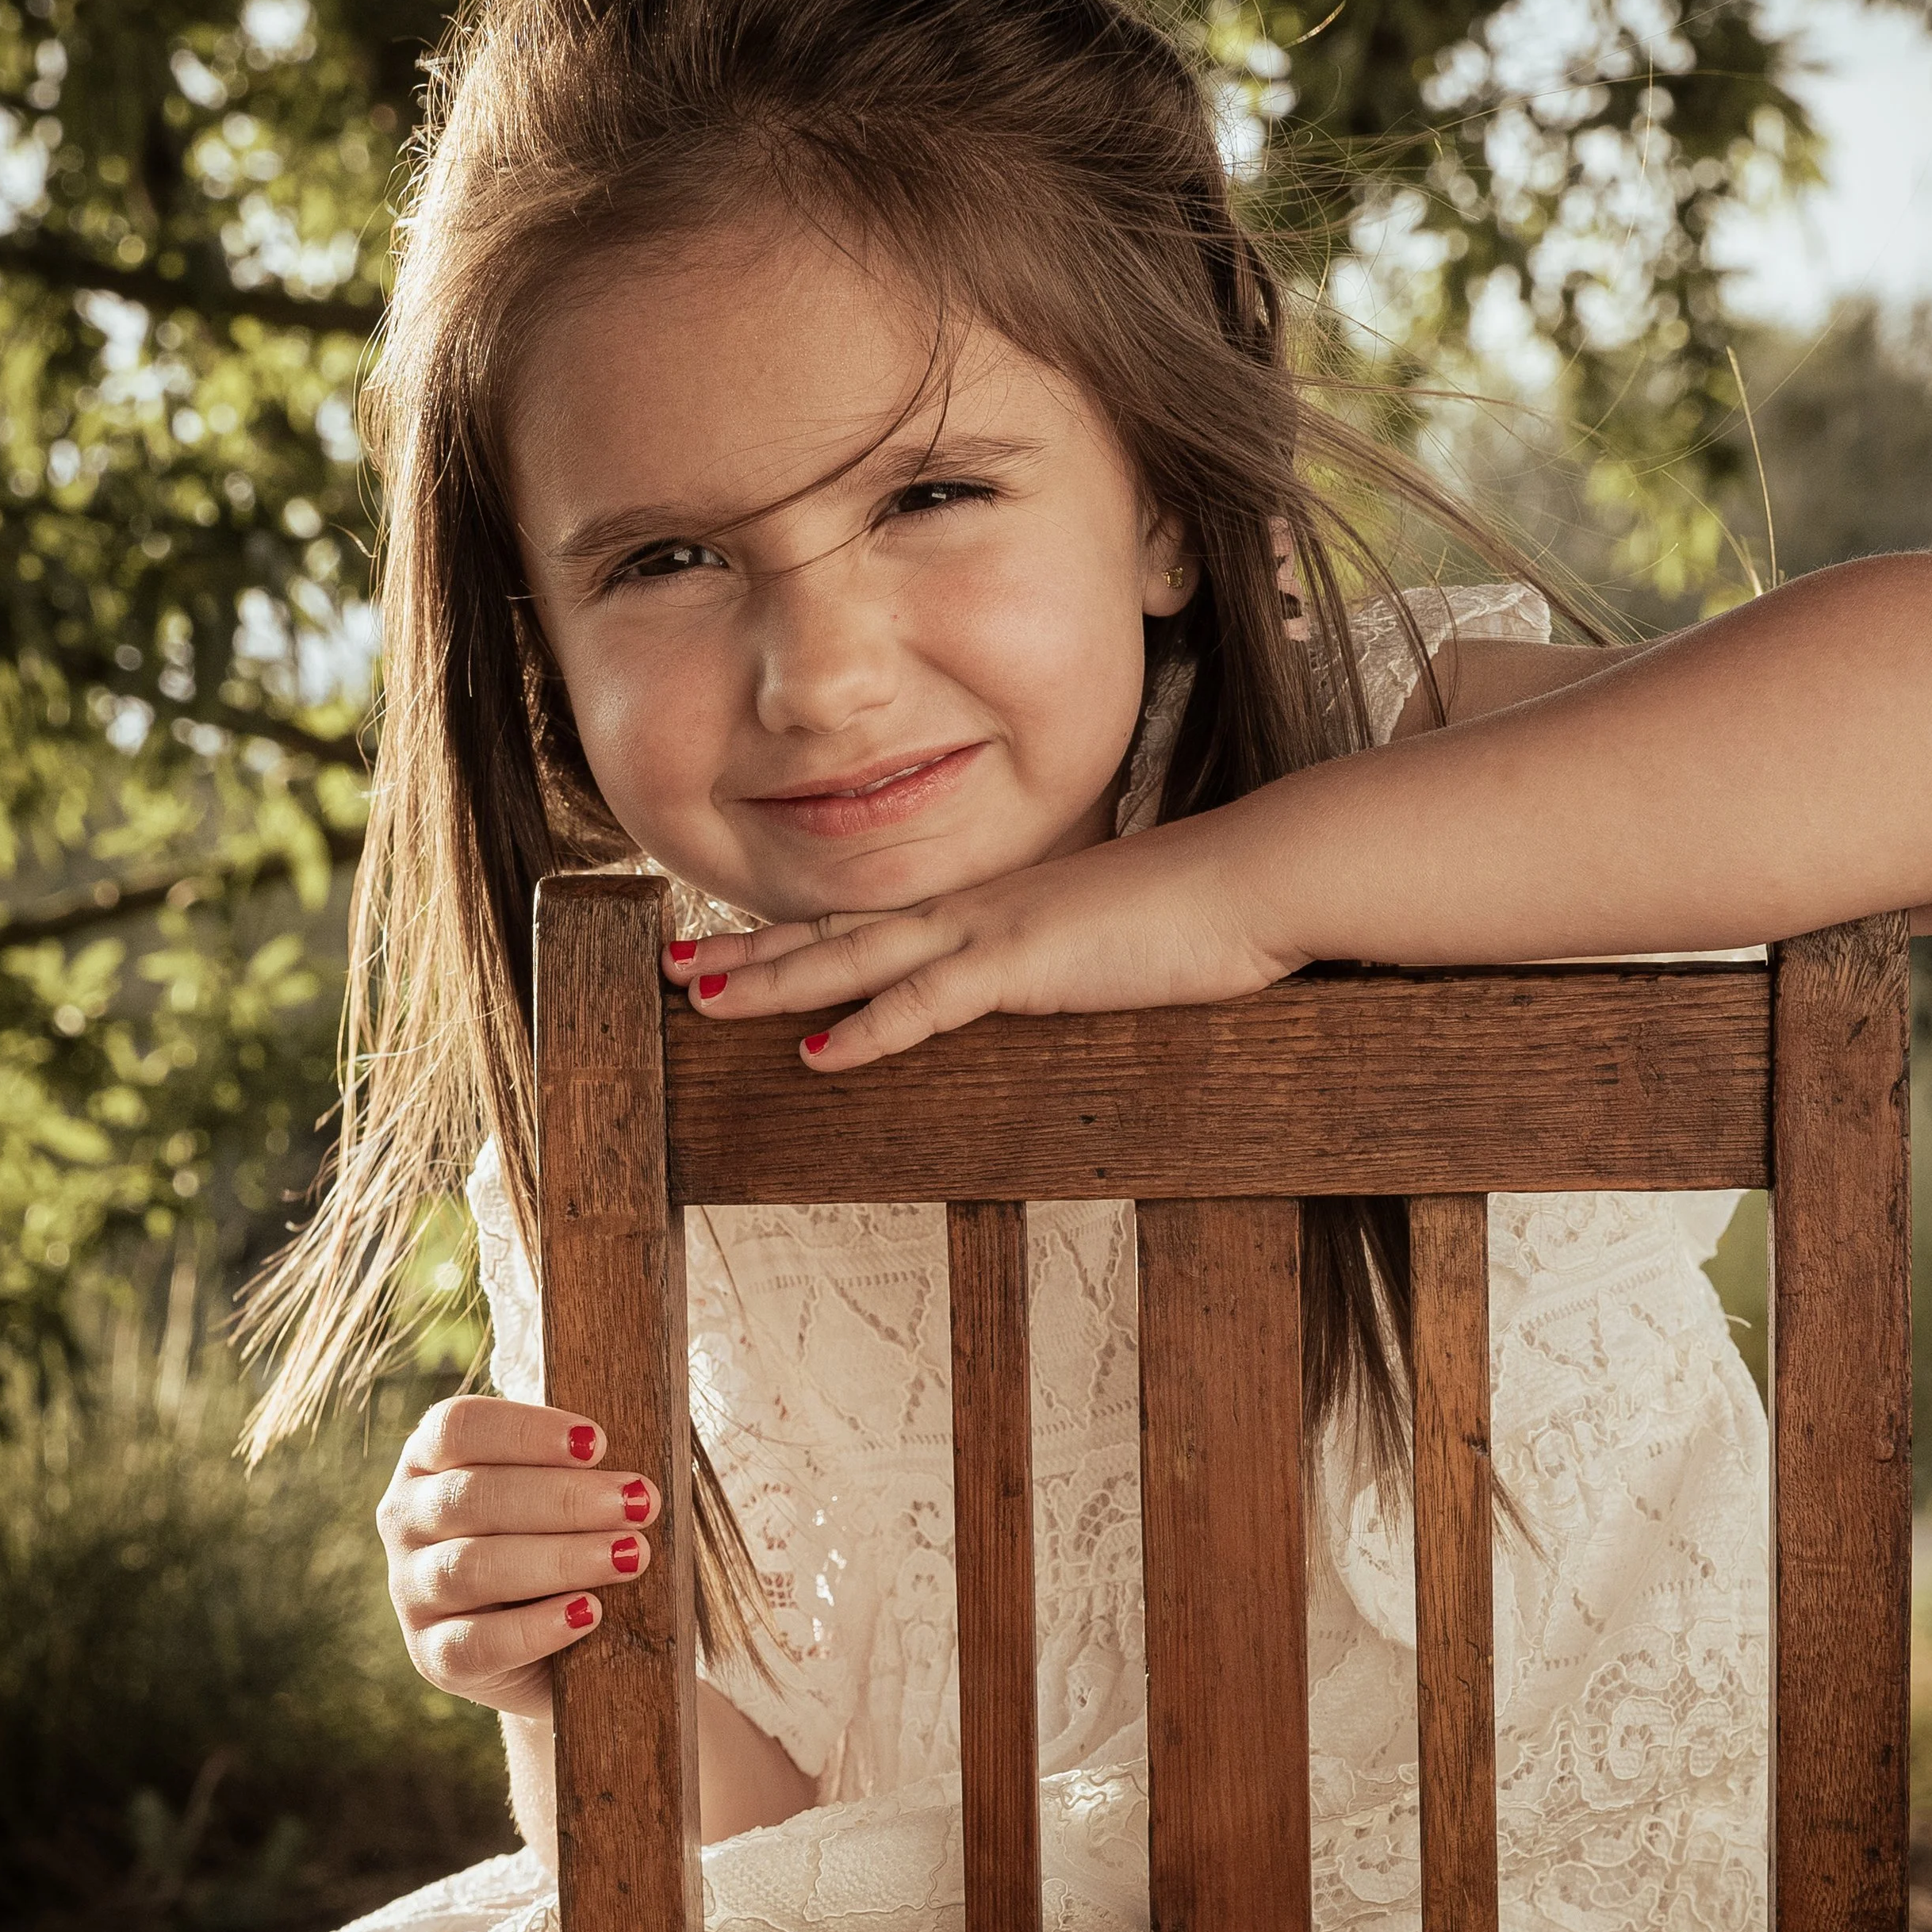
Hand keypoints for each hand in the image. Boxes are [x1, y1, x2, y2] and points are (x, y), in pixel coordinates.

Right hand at [377, 1397, 660, 1721]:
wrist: (557, 1648)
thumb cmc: (563, 1539)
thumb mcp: (564, 1495)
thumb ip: (580, 1470)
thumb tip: (632, 1473)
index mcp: (429, 1459)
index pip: (457, 1427)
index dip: (526, 1431)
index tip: (598, 1443)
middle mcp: (406, 1518)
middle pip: (473, 1496)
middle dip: (565, 1498)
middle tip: (638, 1502)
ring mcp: (411, 1591)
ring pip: (472, 1567)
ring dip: (561, 1558)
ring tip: (630, 1555)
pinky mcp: (431, 1656)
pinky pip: (474, 1645)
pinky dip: (535, 1628)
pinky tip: (587, 1612)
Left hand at [663, 806, 1302, 1069]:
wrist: (1259, 879)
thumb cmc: (1204, 911)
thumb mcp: (1115, 939)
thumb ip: (1069, 955)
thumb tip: (1054, 978)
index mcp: (994, 903)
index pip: (878, 921)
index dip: (801, 936)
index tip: (735, 949)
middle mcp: (978, 906)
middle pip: (842, 931)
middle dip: (752, 952)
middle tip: (672, 969)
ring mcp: (997, 929)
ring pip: (859, 957)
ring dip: (776, 980)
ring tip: (702, 999)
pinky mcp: (1027, 962)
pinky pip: (930, 999)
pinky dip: (870, 1027)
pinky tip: (816, 1052)